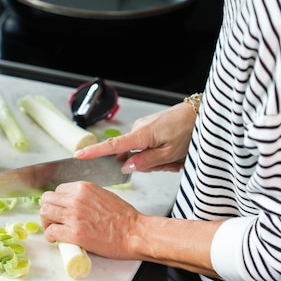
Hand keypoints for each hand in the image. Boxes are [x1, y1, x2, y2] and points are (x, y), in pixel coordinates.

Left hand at [40, 181, 142, 258]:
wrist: (134, 232)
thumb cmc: (124, 217)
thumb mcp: (103, 195)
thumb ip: (86, 196)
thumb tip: (74, 202)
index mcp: (83, 188)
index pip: (57, 190)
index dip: (57, 201)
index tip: (60, 210)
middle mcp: (76, 199)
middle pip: (47, 200)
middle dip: (48, 210)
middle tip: (53, 220)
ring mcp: (74, 215)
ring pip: (45, 213)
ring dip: (47, 222)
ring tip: (54, 229)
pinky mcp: (74, 233)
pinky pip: (51, 231)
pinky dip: (51, 236)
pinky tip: (57, 239)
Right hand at [75, 101, 195, 172]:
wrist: (202, 114)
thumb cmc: (188, 131)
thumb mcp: (169, 154)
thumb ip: (146, 162)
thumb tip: (126, 167)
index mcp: (141, 135)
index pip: (112, 146)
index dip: (94, 152)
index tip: (79, 156)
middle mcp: (139, 129)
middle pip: (133, 157)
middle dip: (151, 165)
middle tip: (171, 163)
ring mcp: (145, 127)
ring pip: (144, 153)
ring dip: (160, 160)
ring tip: (177, 157)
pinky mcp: (152, 127)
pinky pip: (150, 146)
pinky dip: (162, 152)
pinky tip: (176, 152)